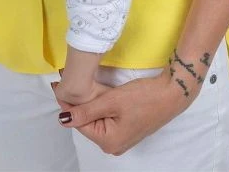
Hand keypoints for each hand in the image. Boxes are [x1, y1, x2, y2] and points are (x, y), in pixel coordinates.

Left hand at [53, 68, 199, 155]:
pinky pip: (107, 119)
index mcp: (108, 142)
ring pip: (97, 120)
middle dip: (78, 104)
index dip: (68, 104)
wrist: (172, 93)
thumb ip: (86, 111)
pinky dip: (101, 107)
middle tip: (66, 82)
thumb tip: (62, 119)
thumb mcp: (111, 101)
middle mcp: (113, 146)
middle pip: (88, 122)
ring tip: (78, 85)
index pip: (79, 122)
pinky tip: (96, 93)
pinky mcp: (127, 130)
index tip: (56, 86)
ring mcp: (121, 139)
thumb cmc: (143, 97)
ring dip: (89, 104)